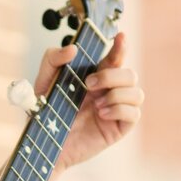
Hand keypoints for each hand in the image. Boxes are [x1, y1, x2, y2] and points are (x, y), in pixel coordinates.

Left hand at [31, 32, 142, 170]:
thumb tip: (73, 48)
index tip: (120, 37)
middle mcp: (109, 91)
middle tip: (88, 84)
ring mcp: (116, 109)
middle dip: (112, 76)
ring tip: (96, 105)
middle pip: (130, 74)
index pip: (115, 58)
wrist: (44, 143)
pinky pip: (134, 113)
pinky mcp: (118, 128)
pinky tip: (102, 114)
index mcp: (96, 77)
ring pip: (137, 92)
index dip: (121, 46)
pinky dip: (120, 110)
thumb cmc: (45, 113)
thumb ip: (53, 59)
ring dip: (117, 94)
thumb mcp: (43, 82)